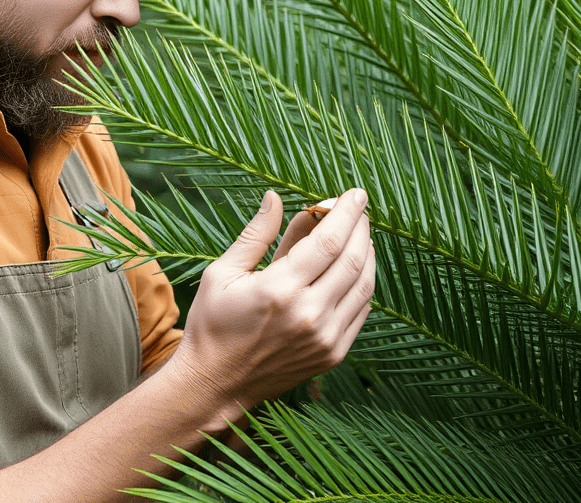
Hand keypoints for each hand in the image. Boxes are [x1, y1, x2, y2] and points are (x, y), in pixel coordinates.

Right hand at [163, 189, 375, 417]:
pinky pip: (362, 310)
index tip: (354, 193)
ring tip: (358, 233)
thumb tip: (275, 198)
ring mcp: (325, 337)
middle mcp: (309, 314)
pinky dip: (363, 282)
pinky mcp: (333, 354)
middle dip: (360, 226)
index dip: (346, 211)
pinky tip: (355, 267)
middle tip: (357, 208)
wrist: (216, 386)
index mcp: (279, 289)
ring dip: (367, 252)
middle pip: (353, 258)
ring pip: (364, 284)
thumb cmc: (213, 326)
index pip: (329, 240)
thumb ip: (255, 235)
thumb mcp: (222, 274)